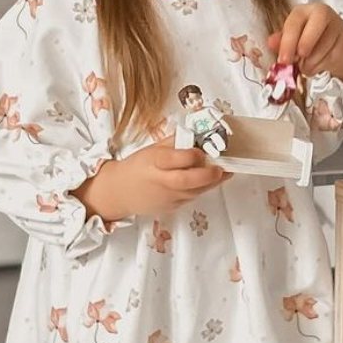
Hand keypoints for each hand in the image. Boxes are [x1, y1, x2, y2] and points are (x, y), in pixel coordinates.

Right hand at [73, 137, 230, 221]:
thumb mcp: (152, 149)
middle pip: (187, 181)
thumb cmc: (137, 167)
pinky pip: (191, 198)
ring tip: (223, 172)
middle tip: (221, 168)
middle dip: (207, 175)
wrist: (120, 192)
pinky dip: (202, 189)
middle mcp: (161, 181)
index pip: (175, 159)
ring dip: (211, 183)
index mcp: (154, 162)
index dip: (191, 155)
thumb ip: (174, 143)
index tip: (201, 150)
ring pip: (194, 192)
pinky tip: (209, 180)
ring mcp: (167, 197)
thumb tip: (197, 134)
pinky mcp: (172, 207)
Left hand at [268, 4, 342, 83]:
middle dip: (305, 47)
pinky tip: (314, 65)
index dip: (288, 42)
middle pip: (315, 27)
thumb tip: (271, 43)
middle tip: (297, 63)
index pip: (295, 22)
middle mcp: (322, 13)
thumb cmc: (305, 36)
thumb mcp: (291, 36)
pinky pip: (333, 57)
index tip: (284, 60)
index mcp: (303, 11)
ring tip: (303, 66)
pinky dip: (321, 66)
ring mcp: (336, 25)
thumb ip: (281, 39)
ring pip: (324, 46)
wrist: (328, 40)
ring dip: (311, 62)